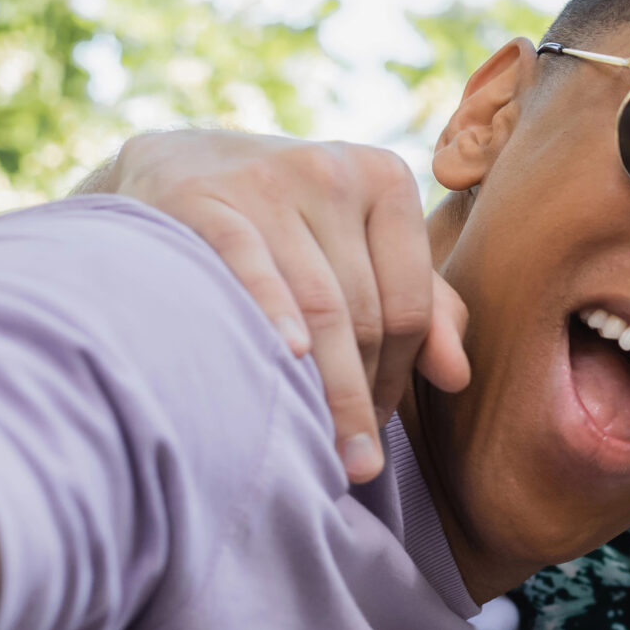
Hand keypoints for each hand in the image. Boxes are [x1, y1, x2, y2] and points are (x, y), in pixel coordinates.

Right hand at [85, 132, 467, 481]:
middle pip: (365, 314)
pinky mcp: (204, 199)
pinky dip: (275, 315)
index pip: (409, 305)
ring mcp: (267, 180)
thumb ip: (426, 308)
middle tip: (356, 460)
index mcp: (384, 177)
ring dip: (328, 388)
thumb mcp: (363, 250)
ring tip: (330, 452)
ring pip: (318, 306)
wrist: (172, 169)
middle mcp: (332, 171)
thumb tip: (457, 378)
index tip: (379, 424)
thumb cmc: (286, 226)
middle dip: (362, 396)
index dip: (401, 377)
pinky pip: (249, 268)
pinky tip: (290, 360)